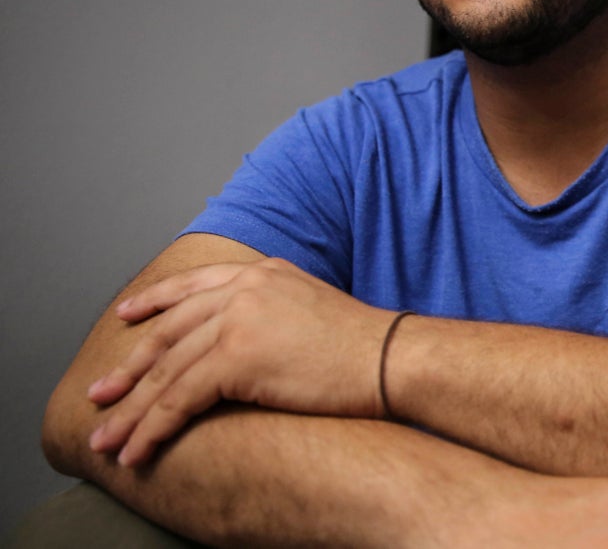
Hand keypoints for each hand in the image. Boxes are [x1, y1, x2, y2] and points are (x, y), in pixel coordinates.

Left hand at [86, 258, 394, 465]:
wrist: (390, 358)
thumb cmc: (363, 347)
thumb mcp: (313, 309)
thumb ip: (275, 312)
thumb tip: (254, 342)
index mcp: (263, 272)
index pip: (194, 285)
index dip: (154, 302)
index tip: (127, 316)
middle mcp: (246, 288)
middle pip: (170, 331)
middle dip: (129, 369)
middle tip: (99, 395)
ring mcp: (239, 319)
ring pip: (167, 371)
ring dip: (132, 411)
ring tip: (108, 440)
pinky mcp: (237, 356)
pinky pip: (180, 399)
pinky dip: (153, 429)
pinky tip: (139, 451)